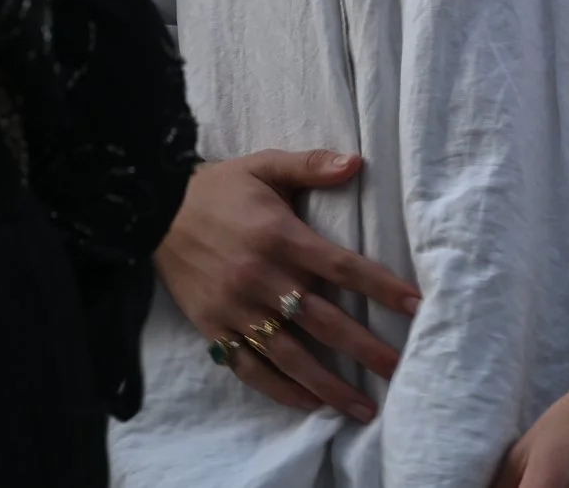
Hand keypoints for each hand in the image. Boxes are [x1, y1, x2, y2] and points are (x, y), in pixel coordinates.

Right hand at [155, 149, 420, 422]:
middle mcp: (262, 277)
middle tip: (401, 372)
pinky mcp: (214, 328)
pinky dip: (279, 390)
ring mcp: (237, 308)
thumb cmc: (220, 188)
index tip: (416, 305)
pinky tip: (308, 404)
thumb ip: (311, 165)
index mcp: (280, 236)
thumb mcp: (264, 165)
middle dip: (365, 348)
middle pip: (324, 320)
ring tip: (363, 407)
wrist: (152, 209)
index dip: (381, 286)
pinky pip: (249, 367)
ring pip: (290, 355)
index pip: (342, 266)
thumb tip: (357, 162)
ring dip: (328, 384)